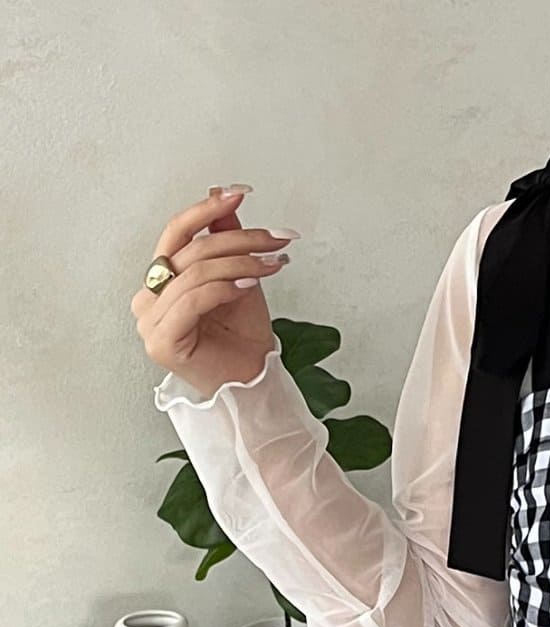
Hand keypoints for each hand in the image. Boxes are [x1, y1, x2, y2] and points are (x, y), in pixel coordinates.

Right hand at [132, 186, 294, 399]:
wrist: (254, 384)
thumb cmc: (244, 340)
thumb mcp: (238, 278)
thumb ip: (224, 240)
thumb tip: (221, 194)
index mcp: (160, 282)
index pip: (176, 234)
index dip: (206, 210)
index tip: (240, 192)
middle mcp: (147, 299)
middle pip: (190, 251)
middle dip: (238, 239)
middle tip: (276, 236)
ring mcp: (149, 321)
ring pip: (196, 273)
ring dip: (242, 263)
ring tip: (274, 262)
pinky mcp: (162, 341)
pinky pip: (194, 299)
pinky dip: (225, 287)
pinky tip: (250, 284)